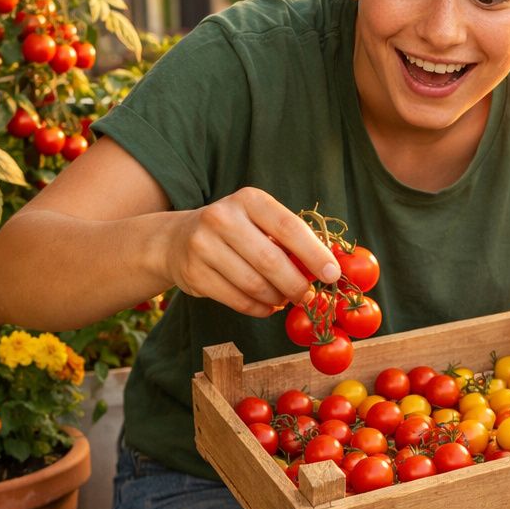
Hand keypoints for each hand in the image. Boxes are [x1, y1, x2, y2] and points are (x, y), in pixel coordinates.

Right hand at [163, 187, 338, 315]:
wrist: (177, 239)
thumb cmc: (236, 232)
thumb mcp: (260, 221)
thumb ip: (291, 239)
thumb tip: (329, 269)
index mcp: (249, 200)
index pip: (288, 227)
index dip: (314, 253)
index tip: (332, 274)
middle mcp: (223, 218)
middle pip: (270, 260)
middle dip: (296, 284)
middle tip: (309, 297)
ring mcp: (203, 245)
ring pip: (254, 284)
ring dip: (277, 298)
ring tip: (285, 300)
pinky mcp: (194, 273)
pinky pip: (237, 300)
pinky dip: (259, 308)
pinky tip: (267, 305)